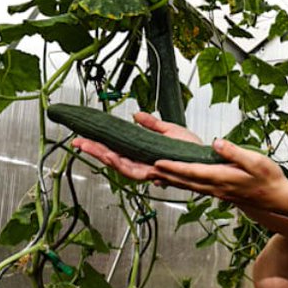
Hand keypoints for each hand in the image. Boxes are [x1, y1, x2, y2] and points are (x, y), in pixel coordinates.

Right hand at [71, 111, 200, 183]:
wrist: (210, 160)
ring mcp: (149, 170)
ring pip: (120, 166)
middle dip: (94, 151)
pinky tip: (108, 156)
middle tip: (77, 142)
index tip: (86, 138)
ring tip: (86, 146)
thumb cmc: (194, 151)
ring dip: (101, 155)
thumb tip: (137, 115)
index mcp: (146, 156)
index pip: (119, 152)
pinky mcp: (156, 172)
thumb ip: (152, 124)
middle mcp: (145, 166)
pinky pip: (134, 170)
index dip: (101, 146)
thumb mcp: (170, 131)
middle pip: (114, 160)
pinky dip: (120, 163)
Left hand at [152, 139, 287, 208]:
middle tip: (145, 169)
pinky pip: (193, 188)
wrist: (277, 199)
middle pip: (183, 180)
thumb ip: (235, 152)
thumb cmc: (268, 179)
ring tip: (151, 173)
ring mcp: (215, 192)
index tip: (157, 162)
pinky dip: (179, 183)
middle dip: (163, 174)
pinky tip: (171, 180)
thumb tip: (217, 143)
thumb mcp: (256, 161)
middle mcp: (215, 187)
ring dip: (168, 179)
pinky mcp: (217, 192)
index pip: (193, 172)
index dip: (174, 167)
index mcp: (222, 178)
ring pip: (186, 185)